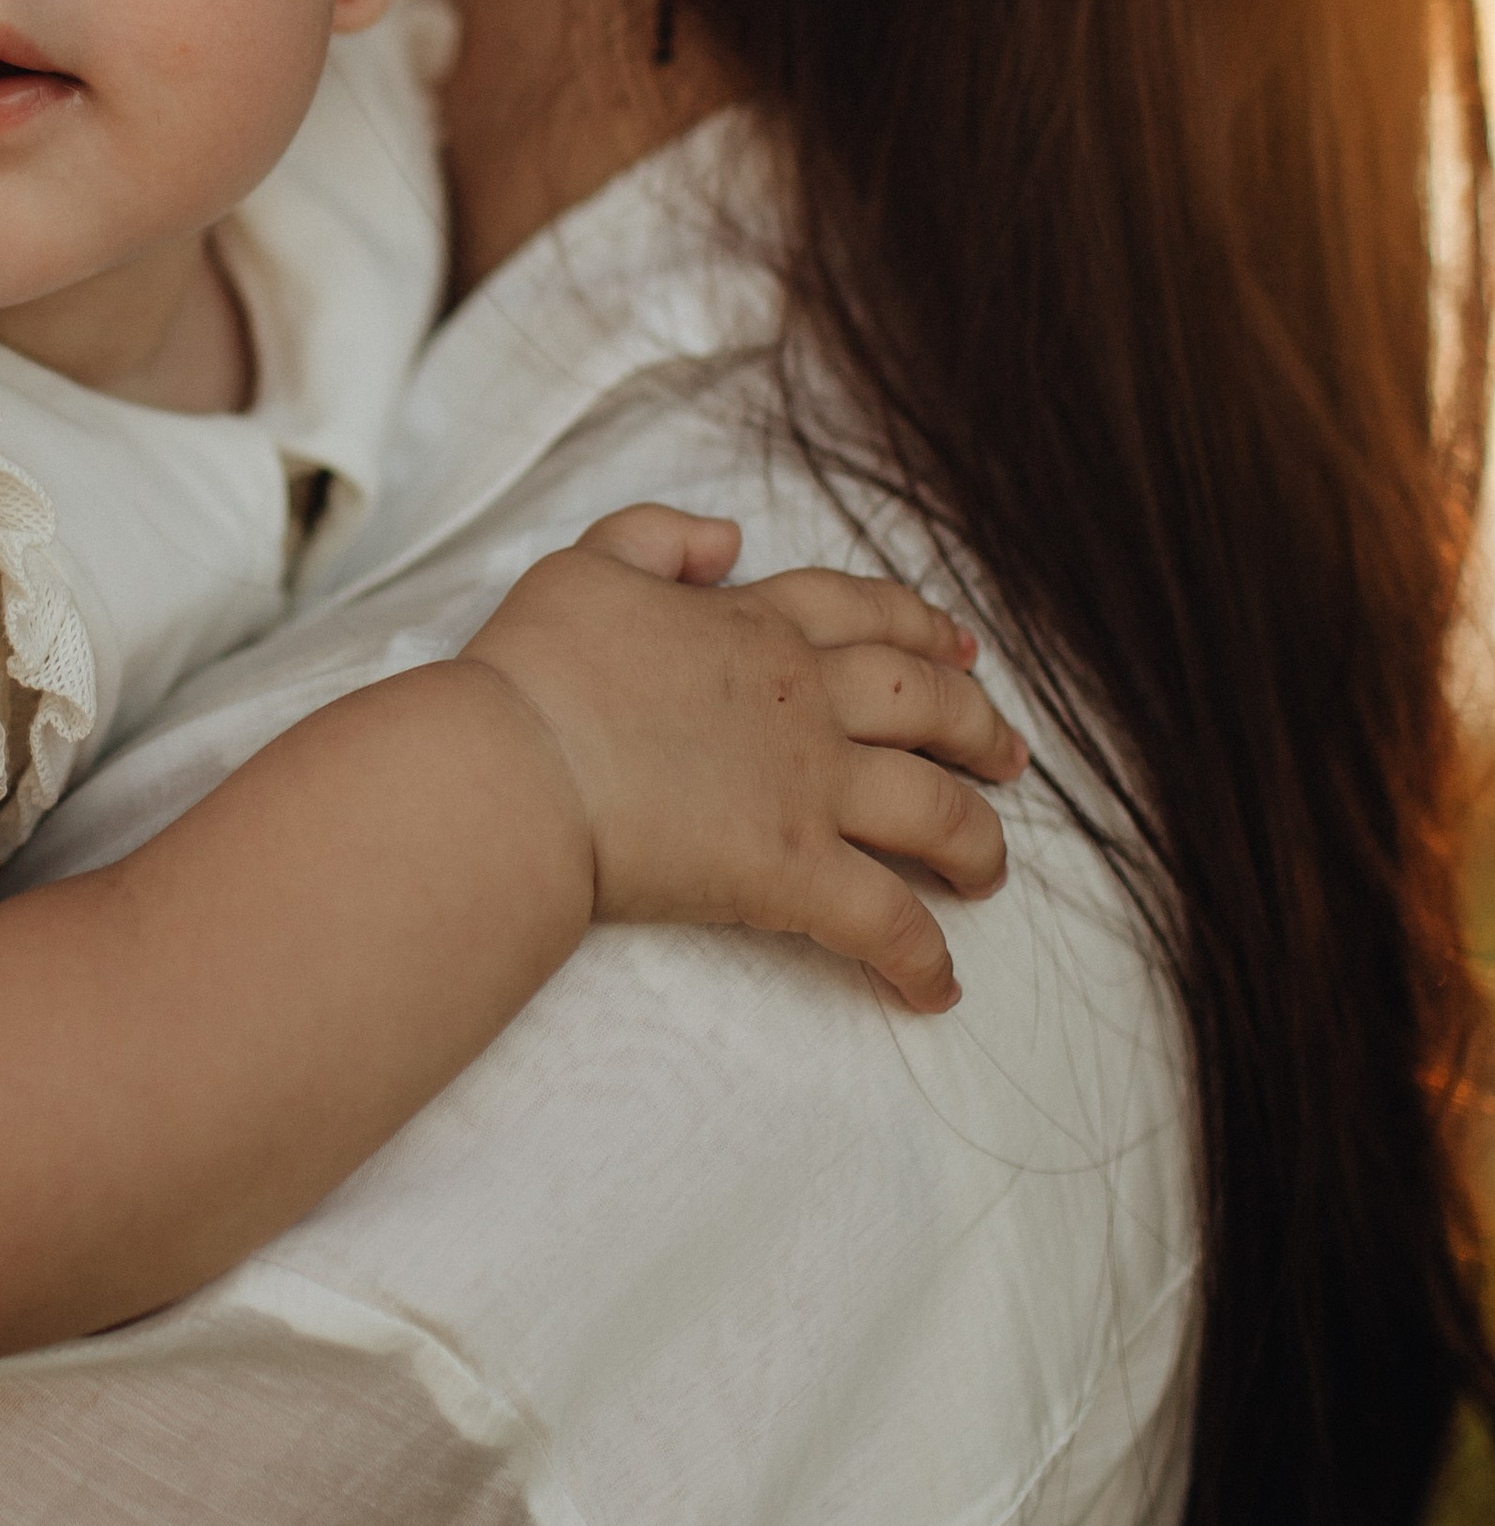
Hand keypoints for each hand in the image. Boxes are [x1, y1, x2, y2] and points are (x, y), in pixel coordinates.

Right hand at [463, 506, 1026, 1013]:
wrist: (517, 767)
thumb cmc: (535, 671)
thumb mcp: (586, 564)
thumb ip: (658, 538)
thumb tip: (727, 538)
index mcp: (757, 627)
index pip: (864, 614)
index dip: (921, 628)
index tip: (959, 647)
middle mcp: (804, 702)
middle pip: (928, 705)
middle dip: (979, 728)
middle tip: (1008, 756)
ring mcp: (809, 789)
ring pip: (935, 810)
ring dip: (978, 843)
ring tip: (991, 873)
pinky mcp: (794, 873)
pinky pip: (885, 920)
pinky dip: (921, 956)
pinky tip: (937, 987)